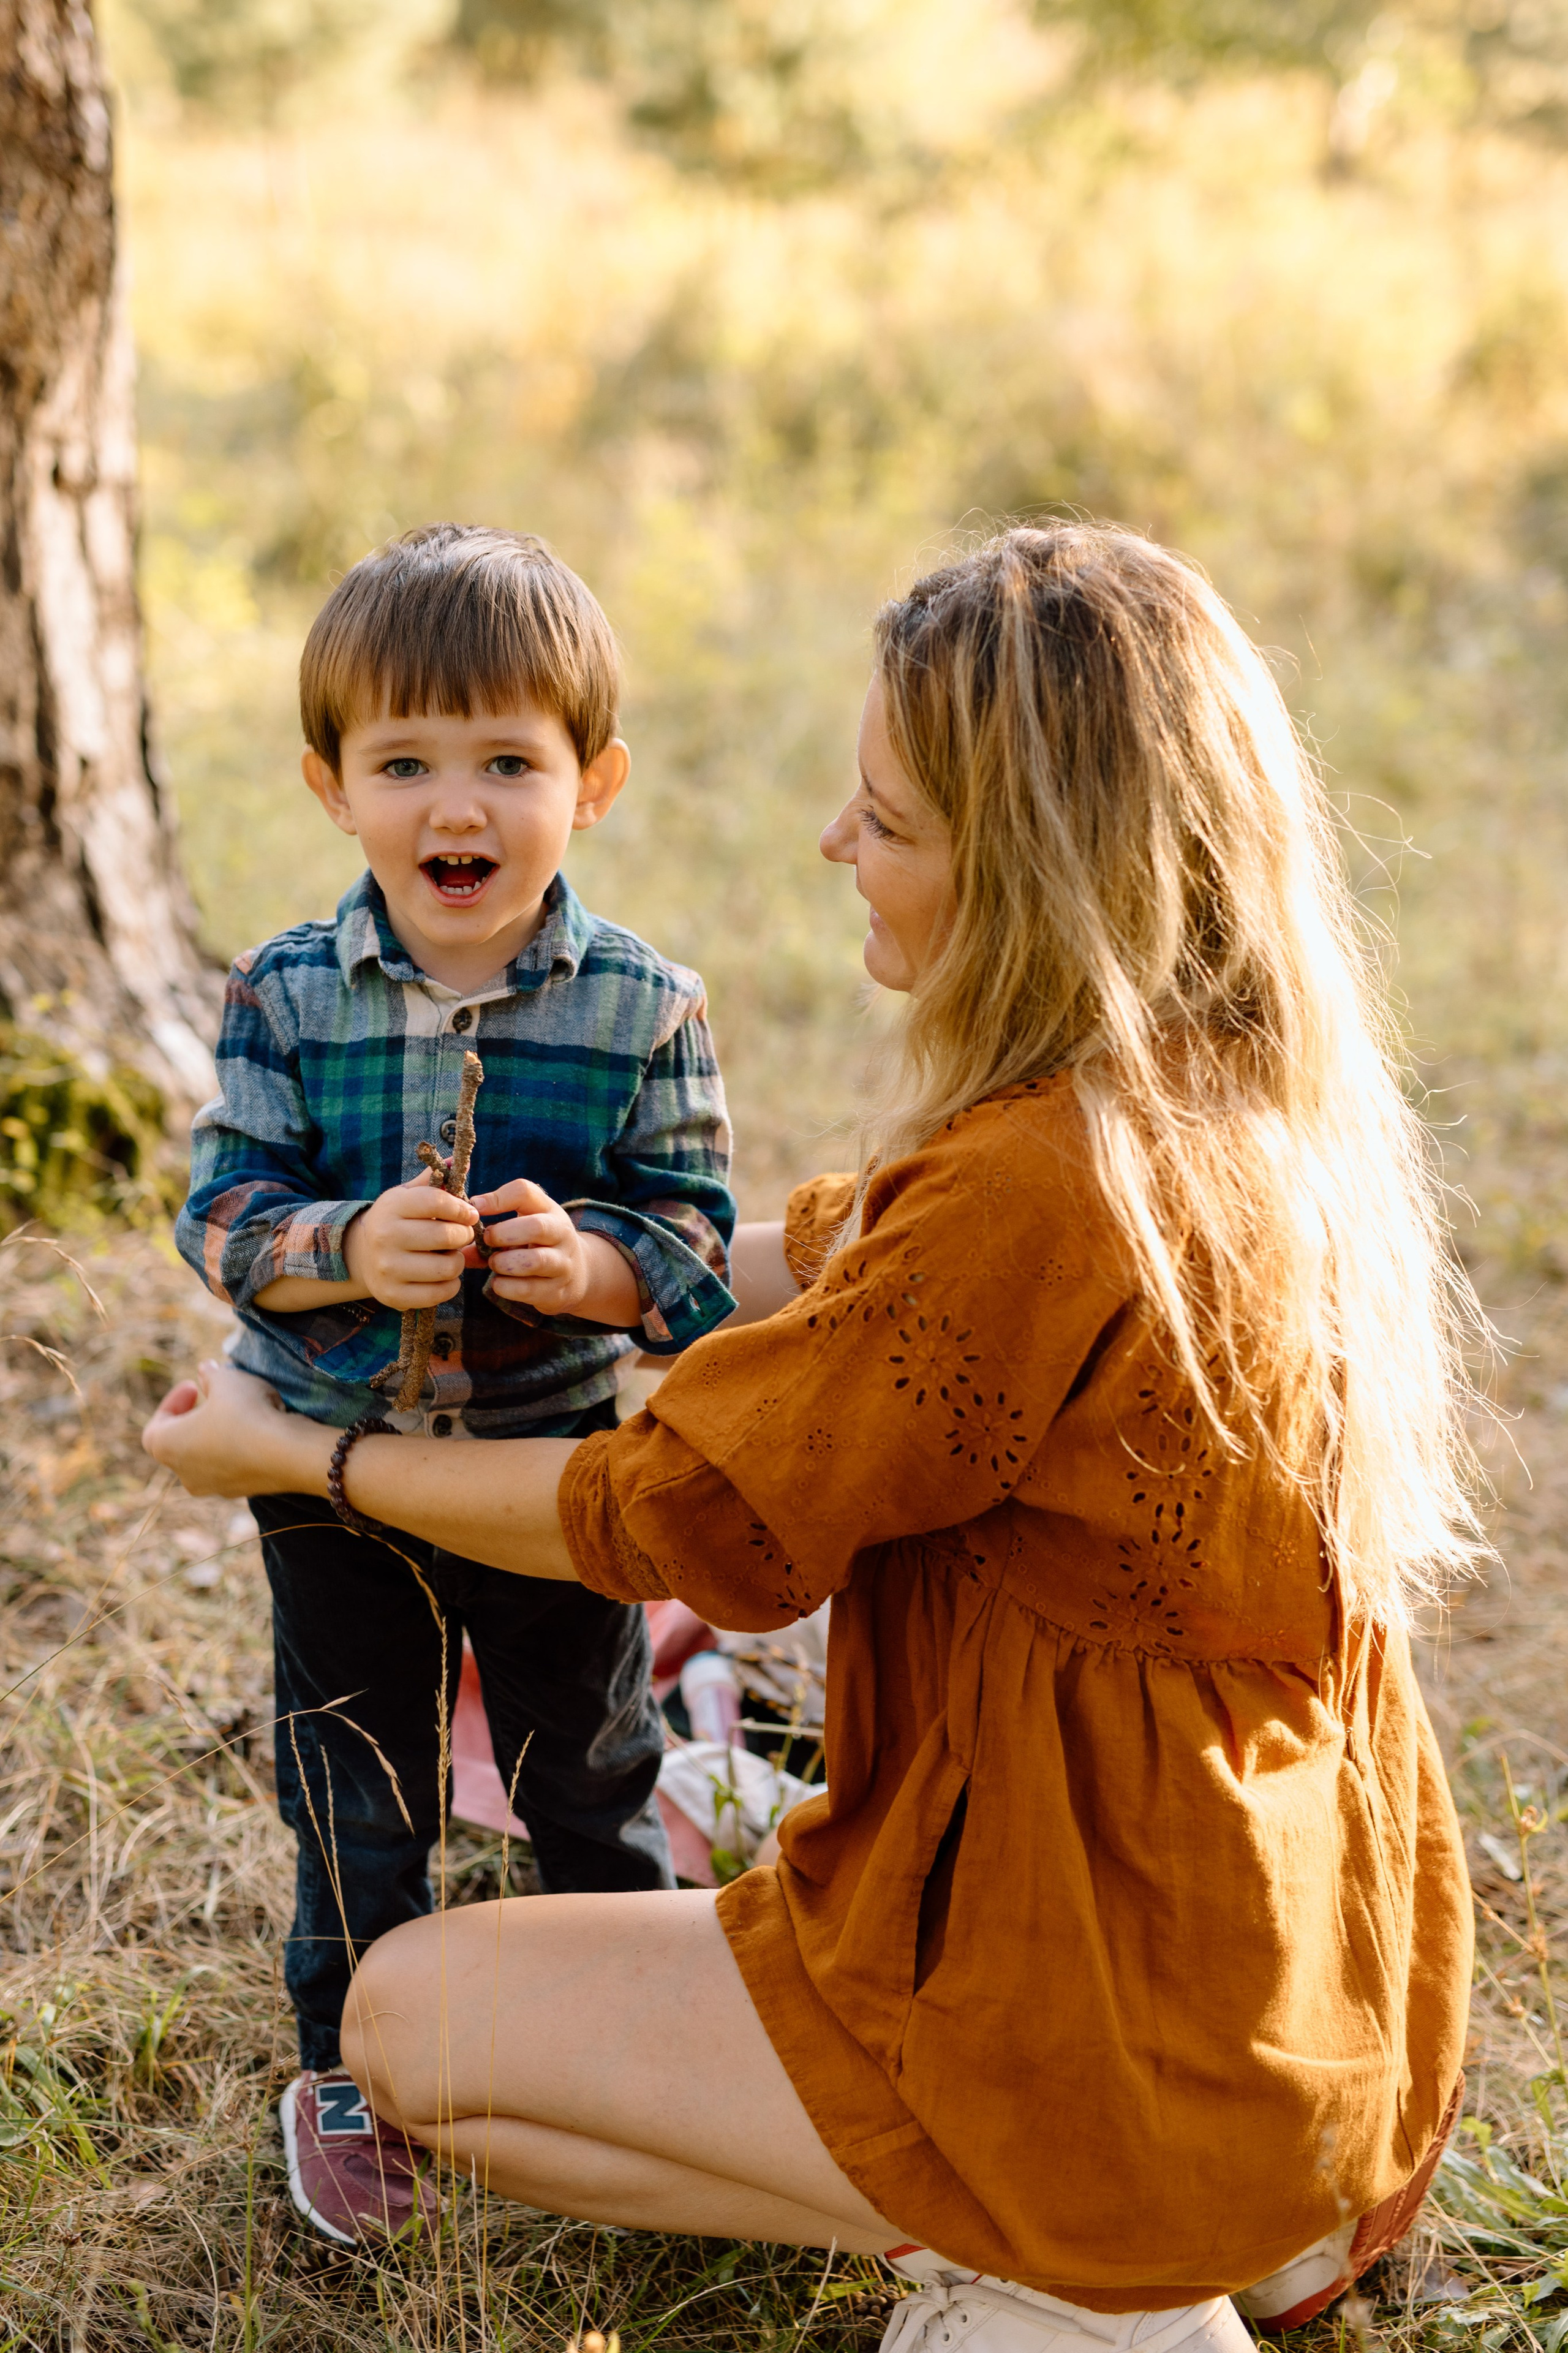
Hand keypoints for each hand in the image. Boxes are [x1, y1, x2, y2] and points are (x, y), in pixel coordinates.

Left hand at [141, 1360, 331, 1498]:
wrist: (290, 1453)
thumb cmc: (248, 1414)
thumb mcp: (226, 1380)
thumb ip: (211, 1375)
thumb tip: (206, 1371)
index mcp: (167, 1447)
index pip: (155, 1427)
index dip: (172, 1402)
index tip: (195, 1385)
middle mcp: (184, 1474)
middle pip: (181, 1443)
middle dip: (196, 1417)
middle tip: (215, 1396)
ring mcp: (213, 1487)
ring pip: (208, 1456)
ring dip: (218, 1432)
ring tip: (240, 1410)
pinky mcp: (241, 1491)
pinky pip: (233, 1466)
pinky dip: (239, 1447)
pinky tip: (260, 1428)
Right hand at [344, 1172, 478, 1309]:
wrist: (360, 1256)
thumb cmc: (396, 1222)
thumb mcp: (406, 1195)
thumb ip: (432, 1180)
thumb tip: (456, 1162)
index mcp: (392, 1206)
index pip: (437, 1202)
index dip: (462, 1208)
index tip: (470, 1214)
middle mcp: (385, 1236)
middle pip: (446, 1236)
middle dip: (464, 1235)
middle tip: (463, 1236)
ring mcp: (387, 1268)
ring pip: (447, 1267)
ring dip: (458, 1262)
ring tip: (451, 1256)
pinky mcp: (392, 1295)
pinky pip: (439, 1293)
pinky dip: (450, 1285)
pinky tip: (444, 1276)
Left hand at [472, 1179, 639, 1324]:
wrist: (577, 1274)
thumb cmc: (535, 1245)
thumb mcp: (520, 1229)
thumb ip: (489, 1234)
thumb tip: (456, 1247)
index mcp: (547, 1210)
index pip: (525, 1192)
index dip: (497, 1198)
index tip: (475, 1207)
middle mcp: (561, 1233)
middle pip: (537, 1227)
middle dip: (504, 1234)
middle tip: (487, 1240)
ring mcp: (563, 1263)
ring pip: (535, 1261)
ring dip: (505, 1263)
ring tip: (495, 1264)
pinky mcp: (558, 1290)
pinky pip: (529, 1289)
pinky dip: (507, 1287)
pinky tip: (499, 1283)